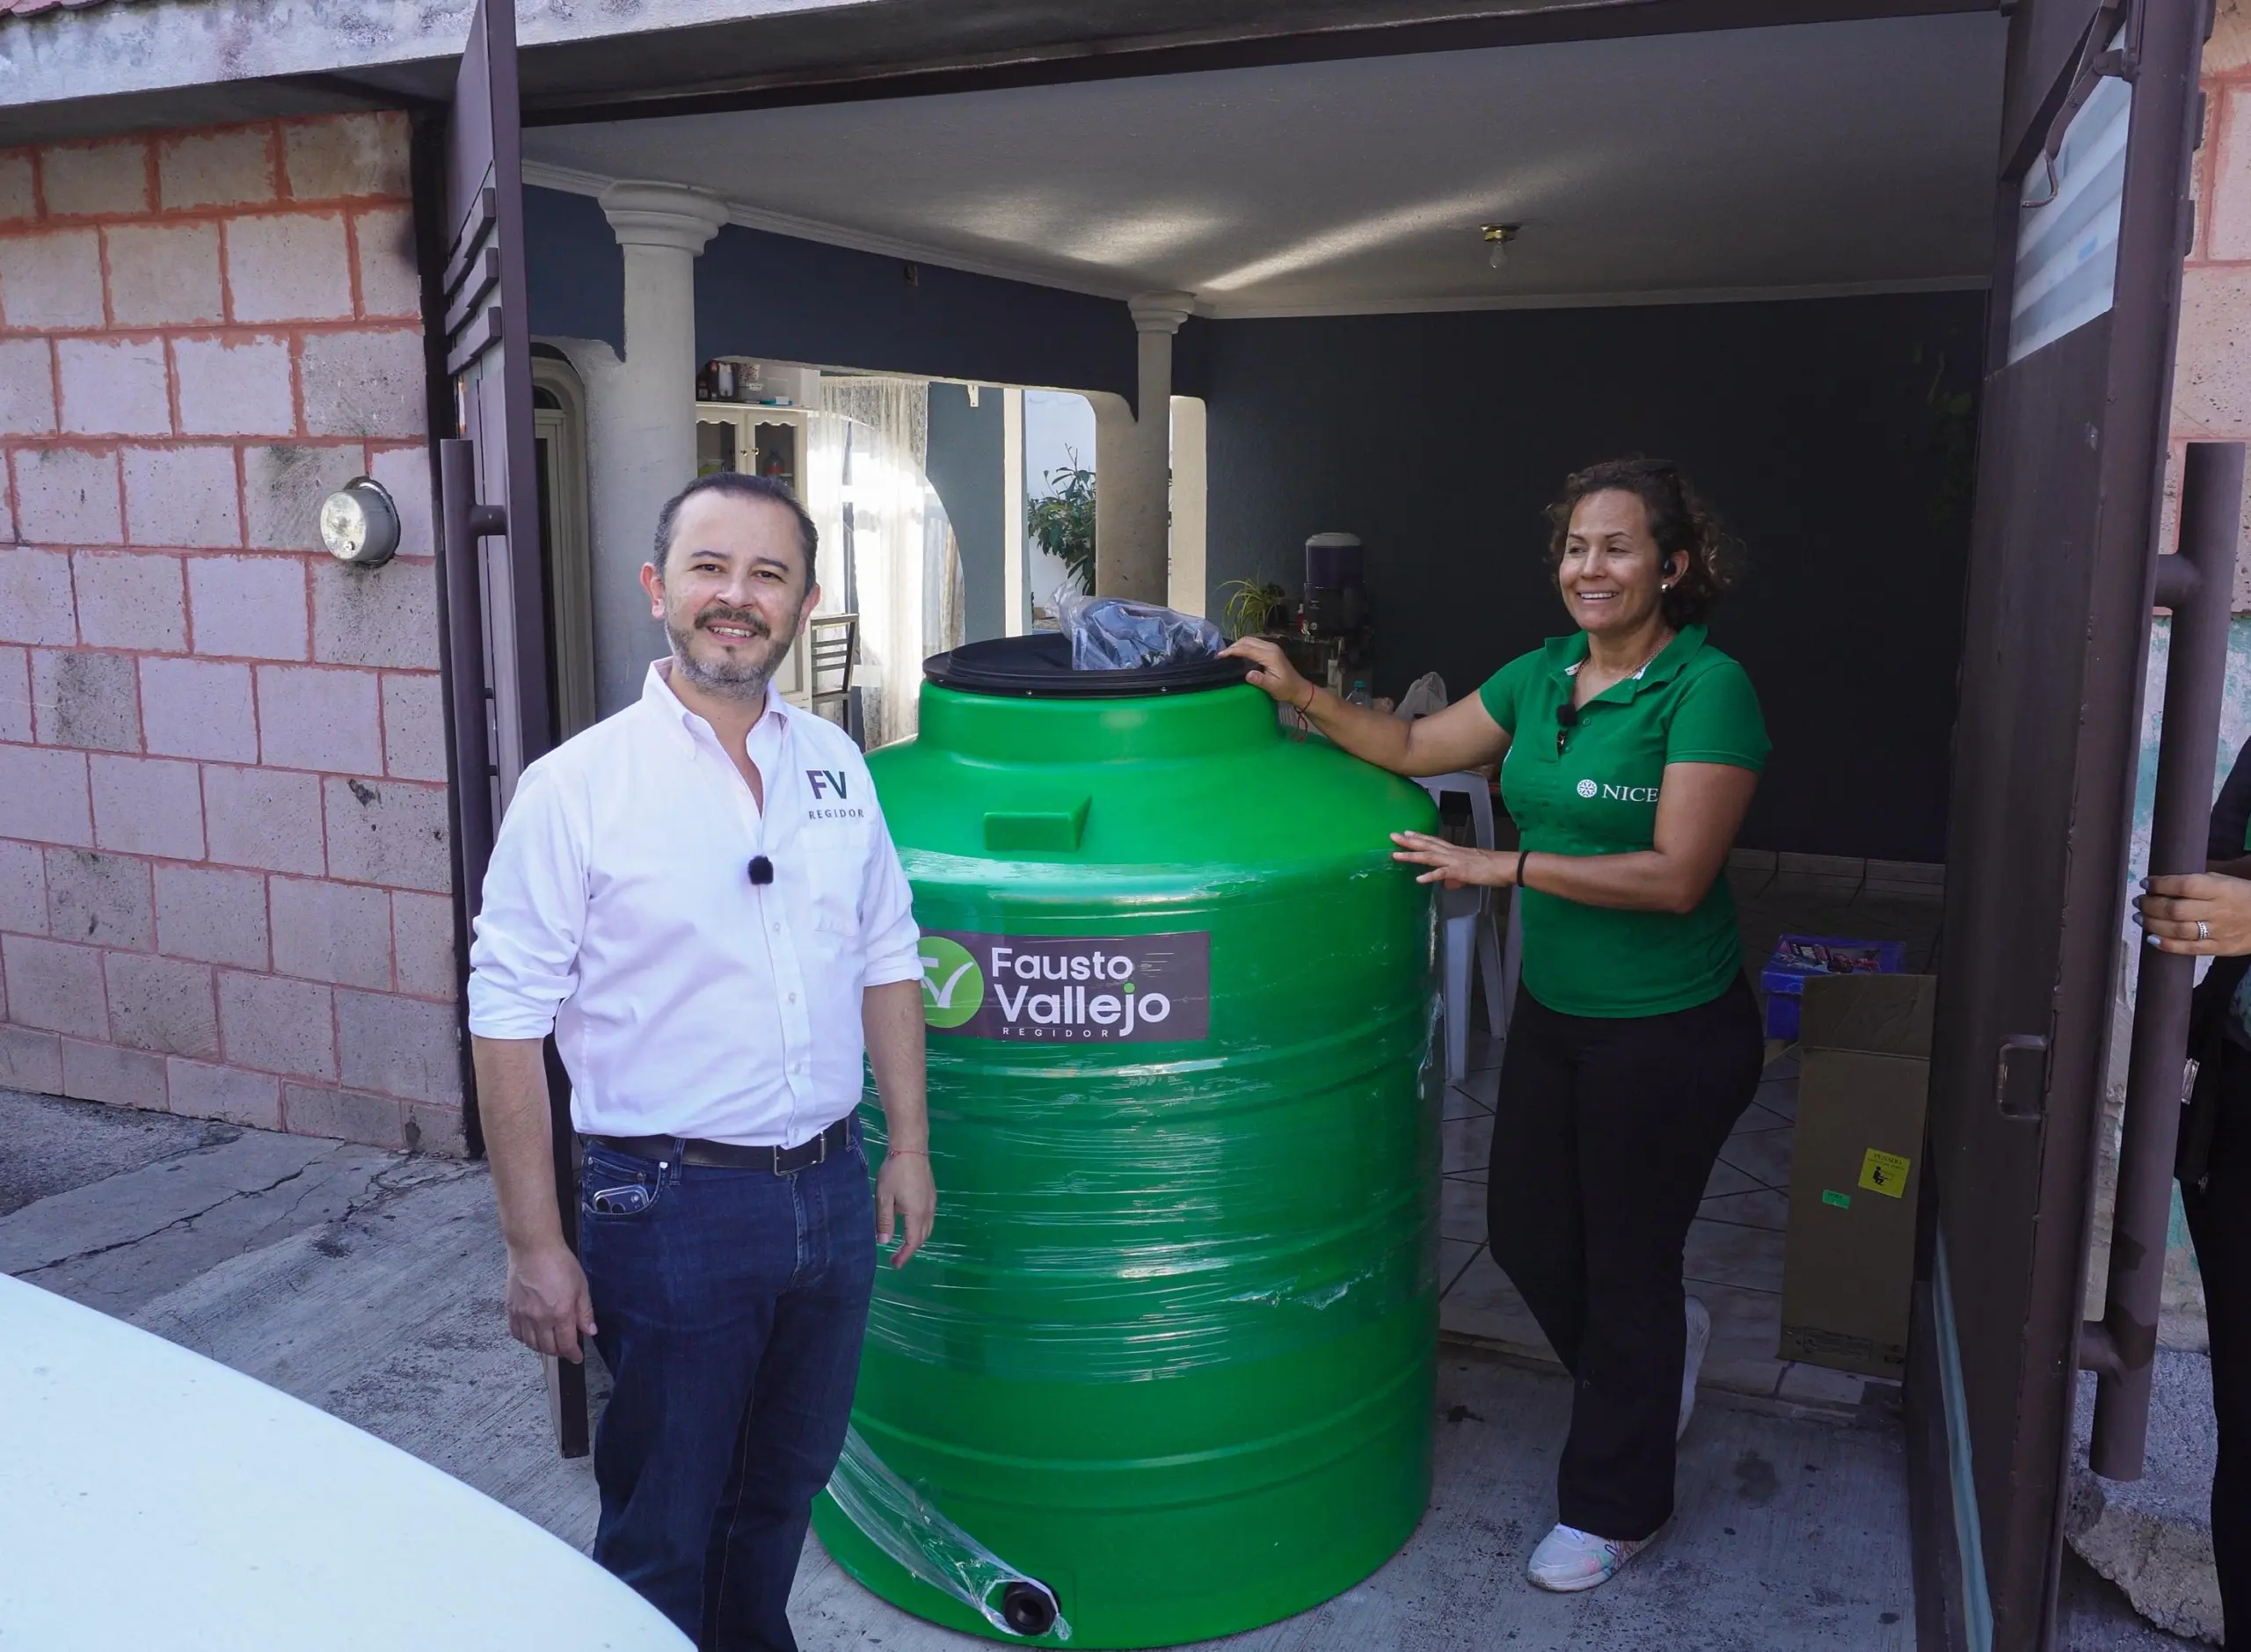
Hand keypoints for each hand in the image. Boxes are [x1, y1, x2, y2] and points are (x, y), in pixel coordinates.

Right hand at [506, 1241, 595, 1362]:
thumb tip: (590, 1331)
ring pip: (532, 1344)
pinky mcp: (511, 1310)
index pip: (567, 1344)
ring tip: (550, 1343)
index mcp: (561, 1313)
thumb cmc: (559, 1262)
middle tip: (565, 1349)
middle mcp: (540, 1319)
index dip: (573, 1354)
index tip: (577, 1357)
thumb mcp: (581, 1286)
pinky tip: (532, 1335)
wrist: (534, 1248)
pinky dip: (525, 1339)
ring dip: (543, 1348)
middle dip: (560, 1352)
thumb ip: (585, 1312)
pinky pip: (517, 1334)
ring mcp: (523, 1316)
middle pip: (549, 1348)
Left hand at [876, 1150, 936, 1267]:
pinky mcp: (932, 1194)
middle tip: (897, 1256)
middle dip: (911, 1249)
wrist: (911, 1149)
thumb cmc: (895, 1173)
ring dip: (917, 1239)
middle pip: (922, 1237)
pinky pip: (929, 1218)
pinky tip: (911, 1223)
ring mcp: (932, 1202)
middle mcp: (928, 1211)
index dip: (904, 1255)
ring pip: (928, 1228)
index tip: (895, 1264)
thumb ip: (885, 1221)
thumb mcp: (884, 1198)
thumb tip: (885, 1242)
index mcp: (916, 1214)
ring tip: (904, 1243)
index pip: (912, 1242)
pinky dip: (921, 1227)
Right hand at [1219, 636, 1312, 709]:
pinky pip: (1254, 643)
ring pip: (1250, 640)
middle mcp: (1270, 647)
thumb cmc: (1286, 689)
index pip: (1247, 649)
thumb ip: (1261, 680)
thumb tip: (1248, 675)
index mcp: (1270, 655)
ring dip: (1238, 645)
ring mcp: (1271, 647)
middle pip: (1247, 640)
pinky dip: (1243, 646)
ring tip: (1227, 654)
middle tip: (1221, 656)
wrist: (1298, 688)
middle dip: (1233, 646)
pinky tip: (1238, 654)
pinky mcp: (1270, 650)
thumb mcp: (1273, 687)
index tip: (1220, 656)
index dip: (1232, 651)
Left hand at [1390, 830, 1509, 889]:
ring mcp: (1455, 861)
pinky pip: (1442, 873)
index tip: (1406, 832)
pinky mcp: (1460, 871)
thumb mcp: (1470, 870)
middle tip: (1392, 836)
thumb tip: (1449, 881)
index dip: (1420, 837)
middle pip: (1427, 844)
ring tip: (1396, 856)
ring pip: (1429, 856)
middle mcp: (1452, 853)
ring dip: (1412, 856)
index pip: (1434, 841)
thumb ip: (1457, 875)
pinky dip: (1430, 875)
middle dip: (1409, 841)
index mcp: (1455, 851)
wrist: (1506, 866)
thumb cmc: (1492, 867)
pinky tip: (1418, 879)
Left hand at [2138, 872, 2250, 954]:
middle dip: (2150, 905)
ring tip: (2140, 917)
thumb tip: (2163, 879)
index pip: (2184, 885)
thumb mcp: (2226, 880)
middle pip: (2176, 909)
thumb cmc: (2243, 896)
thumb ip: (2199, 880)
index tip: (2146, 883)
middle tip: (2139, 901)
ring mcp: (2218, 932)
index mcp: (2220, 889)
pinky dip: (2166, 945)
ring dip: (2152, 924)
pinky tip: (2151, 938)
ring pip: (2178, 930)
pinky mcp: (2219, 949)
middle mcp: (2218, 911)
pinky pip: (2188, 949)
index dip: (2161, 884)